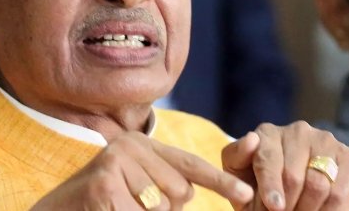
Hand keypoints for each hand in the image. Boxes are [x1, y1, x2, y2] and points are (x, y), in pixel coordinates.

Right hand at [31, 131, 254, 209]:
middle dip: (163, 210)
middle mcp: (131, 145)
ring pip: (161, 208)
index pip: (188, 164)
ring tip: (116, 208)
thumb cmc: (102, 204)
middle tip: (128, 204)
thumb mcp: (138, 190)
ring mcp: (116, 161)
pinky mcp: (105, 183)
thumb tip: (191, 195)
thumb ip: (167, 188)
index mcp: (142, 144)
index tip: (246, 193)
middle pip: (180, 192)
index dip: (219, 180)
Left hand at [222, 121, 348, 210]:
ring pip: (319, 185)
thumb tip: (252, 140)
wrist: (283, 186)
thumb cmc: (255, 181)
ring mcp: (325, 141)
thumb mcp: (238, 170)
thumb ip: (238, 155)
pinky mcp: (347, 157)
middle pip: (294, 176)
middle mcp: (298, 131)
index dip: (270, 186)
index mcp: (267, 133)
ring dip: (308, 209)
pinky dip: (330, 210)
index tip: (274, 206)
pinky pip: (342, 190)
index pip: (268, 160)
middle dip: (287, 205)